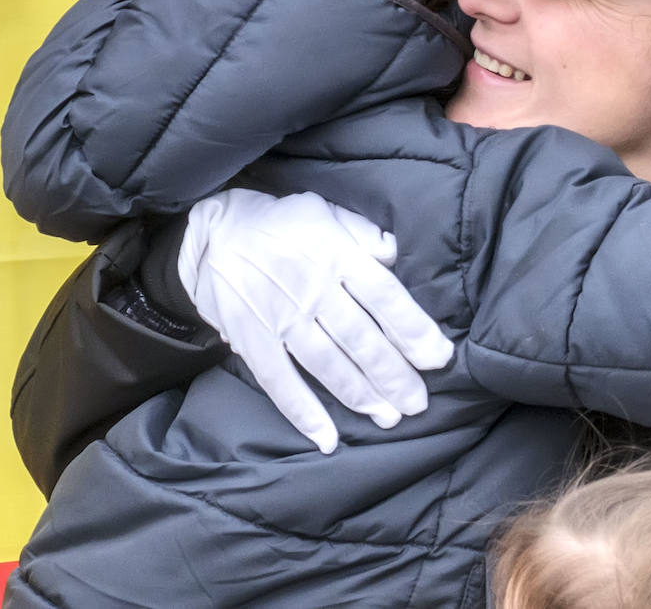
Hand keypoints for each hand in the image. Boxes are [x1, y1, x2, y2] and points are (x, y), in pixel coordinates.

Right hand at [179, 189, 454, 453]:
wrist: (212, 234)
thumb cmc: (280, 224)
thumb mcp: (325, 213)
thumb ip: (363, 234)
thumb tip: (394, 254)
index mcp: (335, 255)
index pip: (383, 296)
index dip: (413, 329)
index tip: (438, 357)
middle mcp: (311, 288)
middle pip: (360, 338)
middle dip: (393, 374)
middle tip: (418, 403)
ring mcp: (280, 317)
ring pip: (327, 363)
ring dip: (359, 395)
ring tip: (389, 417)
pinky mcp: (252, 340)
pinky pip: (280, 381)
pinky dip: (302, 412)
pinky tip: (327, 437)